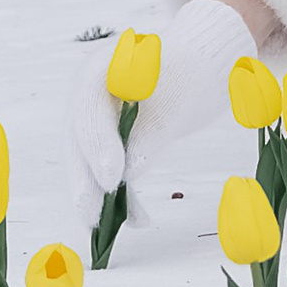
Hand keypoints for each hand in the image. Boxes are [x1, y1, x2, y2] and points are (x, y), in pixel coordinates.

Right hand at [69, 0, 259, 233]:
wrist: (205, 58)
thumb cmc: (194, 71)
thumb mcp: (178, 100)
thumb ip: (150, 134)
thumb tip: (126, 175)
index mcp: (104, 68)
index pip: (90, 108)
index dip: (98, 145)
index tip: (114, 178)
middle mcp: (92, 92)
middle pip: (80, 138)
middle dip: (86, 179)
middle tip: (92, 215)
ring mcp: (99, 114)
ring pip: (89, 157)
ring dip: (98, 193)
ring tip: (104, 228)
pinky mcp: (112, 135)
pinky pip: (109, 164)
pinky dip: (121, 191)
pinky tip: (136, 218)